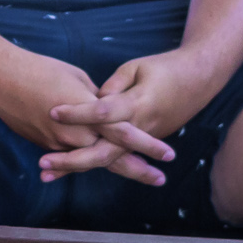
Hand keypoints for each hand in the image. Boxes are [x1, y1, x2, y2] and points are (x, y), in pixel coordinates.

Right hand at [0, 50, 170, 186]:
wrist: (0, 78)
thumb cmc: (41, 69)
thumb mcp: (77, 79)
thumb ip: (96, 100)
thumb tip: (108, 110)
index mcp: (89, 112)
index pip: (125, 133)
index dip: (148, 145)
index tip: (168, 154)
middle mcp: (76, 133)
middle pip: (112, 157)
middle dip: (138, 169)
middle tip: (160, 179)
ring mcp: (58, 143)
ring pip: (91, 161)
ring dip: (113, 168)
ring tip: (137, 176)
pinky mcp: (44, 145)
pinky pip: (70, 157)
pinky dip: (83, 163)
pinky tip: (95, 168)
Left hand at [44, 51, 220, 180]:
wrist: (199, 81)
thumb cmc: (166, 68)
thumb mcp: (137, 68)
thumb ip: (114, 85)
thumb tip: (93, 100)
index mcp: (137, 105)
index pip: (104, 113)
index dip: (78, 112)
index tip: (52, 111)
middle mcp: (138, 128)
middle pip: (102, 152)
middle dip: (71, 160)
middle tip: (43, 162)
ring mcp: (140, 140)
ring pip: (106, 160)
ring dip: (75, 167)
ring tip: (46, 174)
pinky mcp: (141, 143)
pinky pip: (113, 156)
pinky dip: (90, 162)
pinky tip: (65, 167)